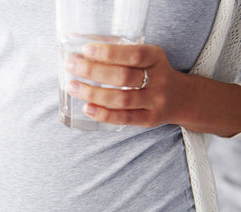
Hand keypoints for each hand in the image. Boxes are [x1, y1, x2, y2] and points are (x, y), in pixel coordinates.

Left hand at [65, 43, 195, 127]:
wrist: (182, 98)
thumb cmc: (153, 73)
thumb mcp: (146, 58)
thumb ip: (120, 55)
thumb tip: (82, 52)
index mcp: (156, 58)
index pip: (134, 54)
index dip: (110, 53)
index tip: (86, 49)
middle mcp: (158, 79)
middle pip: (123, 77)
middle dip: (93, 71)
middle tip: (71, 66)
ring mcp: (155, 101)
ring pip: (121, 99)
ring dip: (93, 94)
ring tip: (72, 87)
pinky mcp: (149, 119)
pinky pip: (124, 118)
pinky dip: (103, 114)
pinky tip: (87, 108)